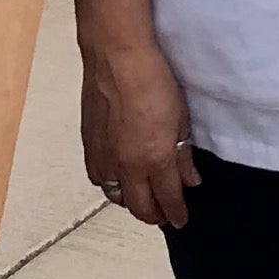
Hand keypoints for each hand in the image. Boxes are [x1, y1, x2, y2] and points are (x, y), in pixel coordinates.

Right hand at [80, 37, 197, 228]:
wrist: (118, 58)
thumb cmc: (153, 81)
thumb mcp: (181, 119)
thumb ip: (183, 156)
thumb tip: (188, 180)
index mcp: (155, 159)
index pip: (168, 201)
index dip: (177, 214)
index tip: (181, 220)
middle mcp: (127, 165)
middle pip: (140, 208)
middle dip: (155, 216)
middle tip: (164, 214)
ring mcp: (105, 157)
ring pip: (116, 196)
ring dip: (131, 202)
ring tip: (143, 197)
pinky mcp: (89, 145)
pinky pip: (99, 178)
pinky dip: (111, 185)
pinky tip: (119, 177)